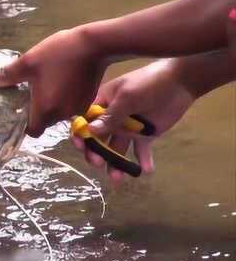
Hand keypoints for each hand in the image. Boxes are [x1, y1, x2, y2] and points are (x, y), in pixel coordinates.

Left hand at [0, 27, 106, 136]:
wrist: (94, 44)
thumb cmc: (58, 53)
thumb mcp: (28, 62)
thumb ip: (6, 75)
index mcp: (45, 108)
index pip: (32, 131)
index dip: (24, 125)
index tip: (20, 112)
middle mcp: (61, 114)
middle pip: (45, 122)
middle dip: (37, 112)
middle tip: (31, 93)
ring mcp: (77, 109)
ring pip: (58, 114)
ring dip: (51, 104)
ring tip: (47, 84)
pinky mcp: (87, 101)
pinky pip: (71, 107)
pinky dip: (65, 99)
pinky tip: (62, 81)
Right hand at [71, 59, 195, 181]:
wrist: (180, 82)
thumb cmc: (149, 83)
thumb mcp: (127, 97)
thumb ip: (110, 116)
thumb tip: (90, 131)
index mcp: (102, 103)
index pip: (85, 121)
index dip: (80, 134)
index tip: (81, 146)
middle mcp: (111, 118)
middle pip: (98, 140)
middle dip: (96, 153)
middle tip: (99, 163)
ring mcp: (128, 128)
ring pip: (116, 149)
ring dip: (115, 164)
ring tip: (118, 178)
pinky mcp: (144, 135)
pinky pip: (140, 151)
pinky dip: (142, 162)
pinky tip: (146, 170)